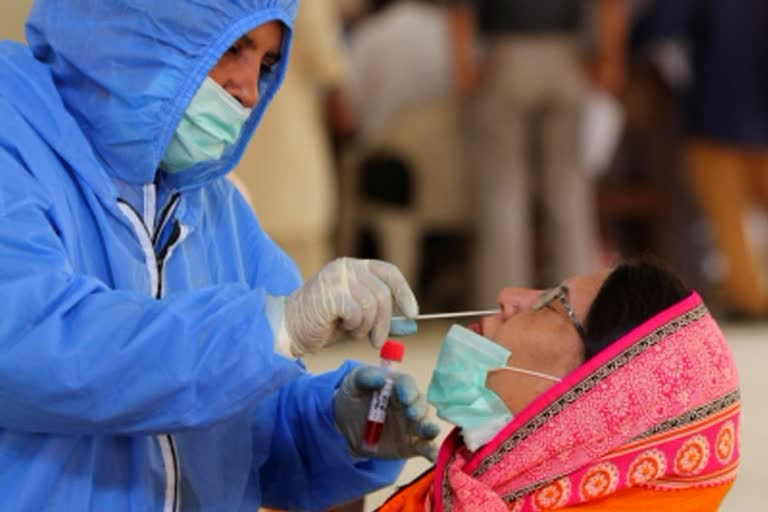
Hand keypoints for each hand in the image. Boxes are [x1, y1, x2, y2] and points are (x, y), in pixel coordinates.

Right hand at [267, 258, 418, 356]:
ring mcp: (338, 277)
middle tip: (376, 341)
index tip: (413, 313)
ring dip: (366, 326)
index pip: (389, 272)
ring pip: (372, 304)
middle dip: (384, 322)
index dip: (404, 292)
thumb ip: (383, 319)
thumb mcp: (360, 322)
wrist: (290, 329)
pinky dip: (354, 326)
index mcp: (355, 267)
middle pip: (383, 293)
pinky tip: (341, 328)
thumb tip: (413, 325)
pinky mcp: (331, 292)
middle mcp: (347, 267)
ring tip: (351, 331)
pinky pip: (357, 312)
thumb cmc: (323, 325)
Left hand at [334, 366, 439, 461]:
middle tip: (412, 414)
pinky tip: (434, 457)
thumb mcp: (353, 382)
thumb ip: (364, 377)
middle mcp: (409, 404)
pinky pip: (425, 447)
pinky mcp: (411, 445)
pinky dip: (432, 452)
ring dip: (429, 428)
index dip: (408, 390)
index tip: (404, 397)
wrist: (346, 426)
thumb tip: (380, 378)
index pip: (407, 384)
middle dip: (418, 409)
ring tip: (430, 431)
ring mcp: (412, 425)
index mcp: (397, 385)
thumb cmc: (353, 396)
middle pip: (420, 404)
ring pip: (426, 425)